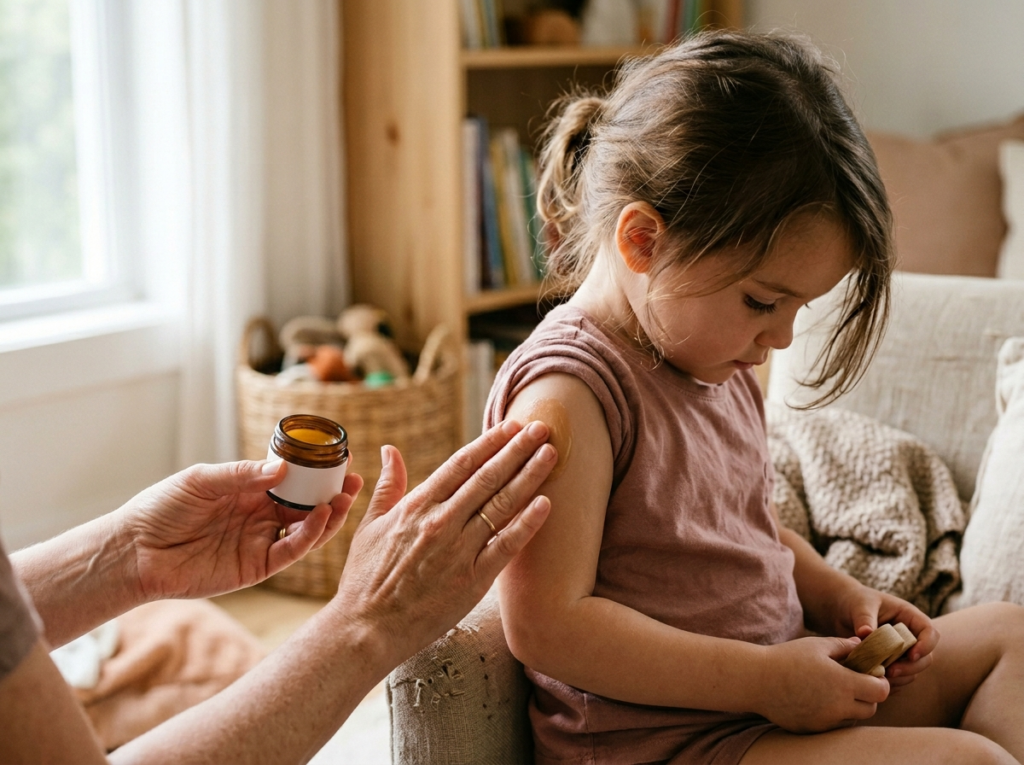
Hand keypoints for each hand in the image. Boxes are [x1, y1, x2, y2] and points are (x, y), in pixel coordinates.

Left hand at [121, 459, 363, 600]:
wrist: (135, 550)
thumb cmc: (161, 508)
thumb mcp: (201, 480)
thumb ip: (241, 475)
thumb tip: (282, 469)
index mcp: (249, 492)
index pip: (293, 481)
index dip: (317, 472)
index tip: (340, 458)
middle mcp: (260, 517)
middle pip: (307, 506)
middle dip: (333, 493)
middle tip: (354, 480)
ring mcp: (260, 542)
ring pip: (306, 530)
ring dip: (329, 515)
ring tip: (345, 498)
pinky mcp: (256, 567)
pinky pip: (290, 552)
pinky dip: (309, 536)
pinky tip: (320, 517)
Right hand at [332, 419, 555, 665]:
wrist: (366, 629)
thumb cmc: (365, 579)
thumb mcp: (369, 525)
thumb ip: (388, 485)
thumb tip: (390, 450)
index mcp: (417, 506)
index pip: (462, 463)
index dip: (490, 442)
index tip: (511, 426)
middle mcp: (441, 522)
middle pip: (488, 476)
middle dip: (517, 449)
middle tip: (542, 428)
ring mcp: (459, 551)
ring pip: (502, 504)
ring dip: (529, 476)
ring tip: (550, 454)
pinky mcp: (473, 580)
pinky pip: (507, 546)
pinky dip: (527, 523)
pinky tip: (546, 503)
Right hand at [759, 635, 889, 731]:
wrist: (756, 680)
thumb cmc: (786, 658)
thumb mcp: (816, 645)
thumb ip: (844, 645)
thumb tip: (862, 645)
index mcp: (843, 683)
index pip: (881, 691)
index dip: (879, 682)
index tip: (869, 673)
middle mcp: (838, 706)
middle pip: (871, 709)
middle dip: (867, 696)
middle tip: (853, 682)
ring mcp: (825, 721)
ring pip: (852, 718)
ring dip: (850, 707)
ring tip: (832, 690)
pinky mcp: (813, 729)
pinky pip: (833, 725)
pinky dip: (832, 714)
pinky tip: (816, 699)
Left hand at [832, 582, 938, 688]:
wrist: (842, 611)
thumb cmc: (855, 601)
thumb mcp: (860, 605)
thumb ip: (864, 618)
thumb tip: (865, 633)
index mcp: (909, 617)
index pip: (930, 632)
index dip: (926, 645)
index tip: (911, 655)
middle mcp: (911, 637)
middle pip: (925, 658)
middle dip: (910, 667)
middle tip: (890, 671)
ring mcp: (902, 653)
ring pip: (912, 672)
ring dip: (899, 678)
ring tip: (878, 677)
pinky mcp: (891, 665)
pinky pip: (897, 680)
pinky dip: (889, 683)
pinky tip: (873, 682)